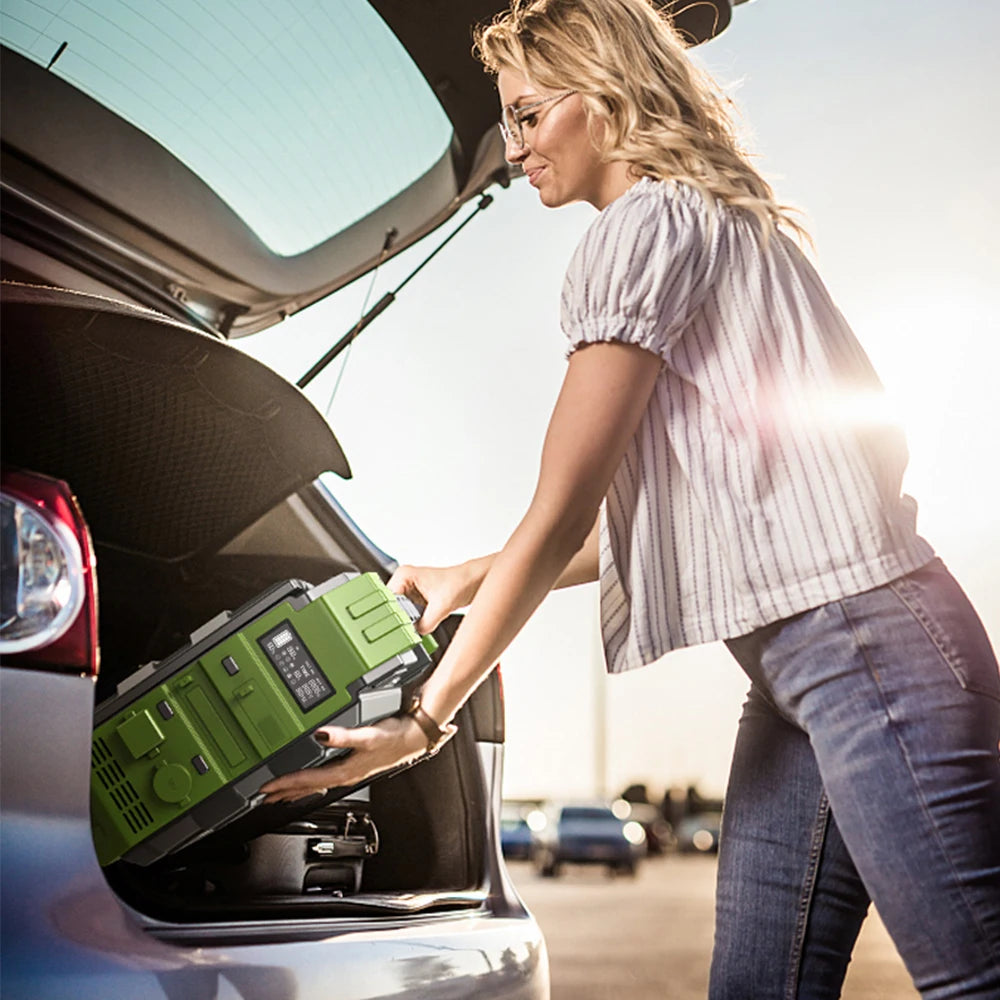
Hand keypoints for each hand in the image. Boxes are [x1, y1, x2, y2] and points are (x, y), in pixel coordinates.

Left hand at [258, 715, 427, 803]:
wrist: (414, 738)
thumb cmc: (394, 738)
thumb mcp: (367, 735)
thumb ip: (342, 736)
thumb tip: (319, 734)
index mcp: (345, 771)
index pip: (308, 781)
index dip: (285, 784)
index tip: (266, 788)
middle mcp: (345, 775)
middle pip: (308, 788)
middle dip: (285, 793)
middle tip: (264, 797)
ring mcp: (349, 772)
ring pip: (316, 786)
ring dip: (297, 790)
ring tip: (280, 796)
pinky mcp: (354, 766)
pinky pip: (326, 780)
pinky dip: (312, 784)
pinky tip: (311, 784)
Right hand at [388, 561, 479, 633]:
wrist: (475, 581)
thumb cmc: (461, 582)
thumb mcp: (442, 605)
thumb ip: (426, 622)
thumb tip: (416, 635)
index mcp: (404, 575)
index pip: (387, 600)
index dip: (390, 617)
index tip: (392, 630)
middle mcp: (404, 582)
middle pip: (391, 608)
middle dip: (397, 622)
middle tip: (401, 636)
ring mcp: (410, 592)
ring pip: (398, 614)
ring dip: (405, 624)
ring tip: (409, 634)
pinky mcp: (417, 601)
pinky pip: (408, 616)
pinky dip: (412, 625)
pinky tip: (415, 631)